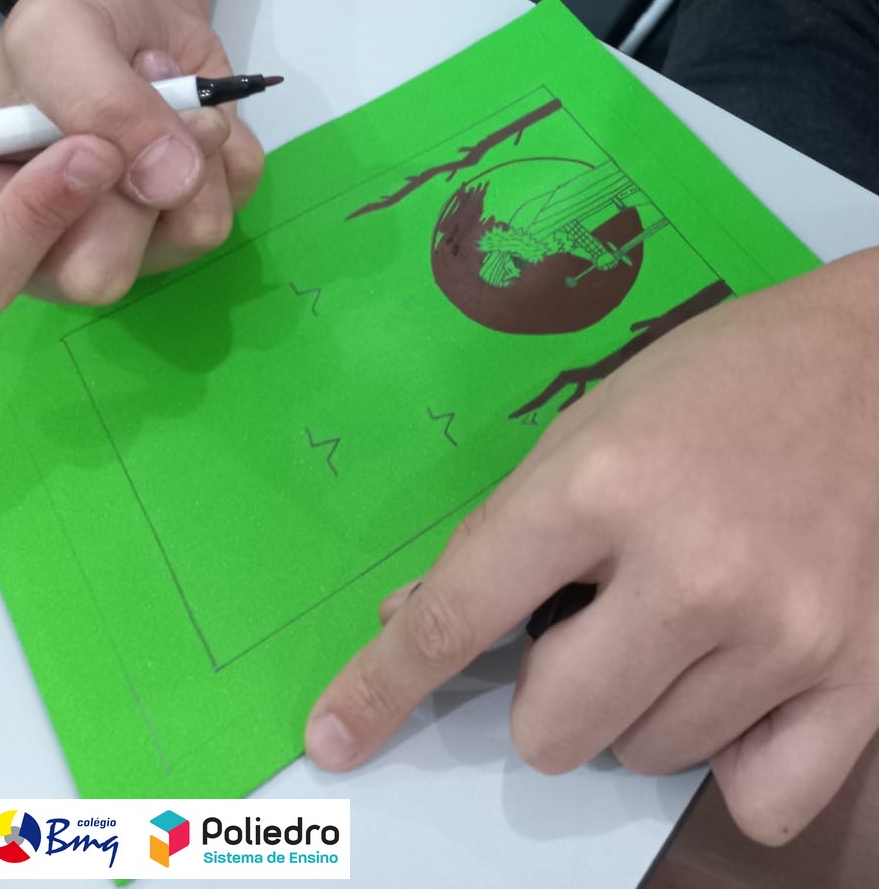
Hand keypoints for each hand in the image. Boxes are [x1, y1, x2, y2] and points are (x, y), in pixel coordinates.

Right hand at [0, 0, 263, 308]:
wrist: (139, 11)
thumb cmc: (73, 25)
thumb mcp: (57, 36)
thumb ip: (98, 103)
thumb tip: (170, 183)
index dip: (32, 223)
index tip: (85, 151)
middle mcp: (60, 247)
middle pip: (100, 276)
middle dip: (132, 186)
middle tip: (133, 103)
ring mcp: (140, 244)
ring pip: (193, 233)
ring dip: (192, 144)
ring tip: (158, 91)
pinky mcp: (200, 220)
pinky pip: (237, 196)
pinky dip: (225, 141)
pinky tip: (190, 110)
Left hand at [305, 252, 878, 846]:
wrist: (876, 363)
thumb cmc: (721, 378)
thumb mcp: (590, 425)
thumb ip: (504, 530)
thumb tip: (412, 620)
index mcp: (600, 486)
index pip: (458, 617)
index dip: (384, 687)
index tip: (337, 736)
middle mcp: (689, 572)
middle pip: (550, 730)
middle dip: (549, 686)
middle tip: (596, 618)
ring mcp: (782, 635)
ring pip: (646, 756)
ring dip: (642, 703)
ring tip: (687, 615)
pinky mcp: (861, 679)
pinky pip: (756, 800)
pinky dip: (731, 756)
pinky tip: (739, 685)